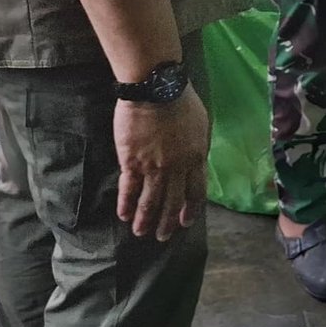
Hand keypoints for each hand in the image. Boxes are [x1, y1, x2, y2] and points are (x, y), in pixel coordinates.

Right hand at [115, 86, 210, 240]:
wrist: (156, 90)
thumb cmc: (181, 100)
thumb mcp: (201, 124)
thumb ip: (199, 146)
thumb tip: (197, 160)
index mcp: (196, 158)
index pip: (196, 191)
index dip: (191, 209)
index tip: (186, 221)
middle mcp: (177, 168)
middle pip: (173, 202)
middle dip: (168, 222)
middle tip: (163, 237)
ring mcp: (154, 167)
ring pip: (150, 201)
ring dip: (146, 220)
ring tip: (141, 233)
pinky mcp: (132, 162)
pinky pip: (129, 189)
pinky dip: (126, 204)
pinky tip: (123, 215)